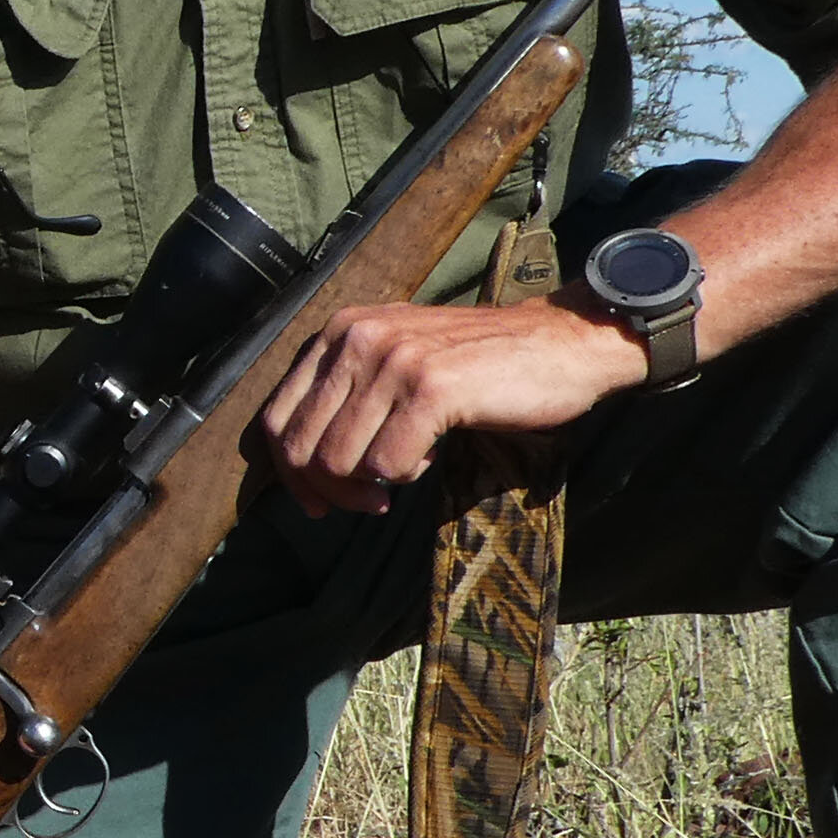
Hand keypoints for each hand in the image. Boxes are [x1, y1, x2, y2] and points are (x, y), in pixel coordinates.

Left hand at [249, 297, 650, 515]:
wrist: (559, 342)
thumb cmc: (478, 362)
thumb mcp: (397, 358)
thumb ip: (348, 391)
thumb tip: (301, 461)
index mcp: (340, 333)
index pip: (278, 419)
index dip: (290, 474)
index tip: (317, 502)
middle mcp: (357, 339)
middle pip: (300, 447)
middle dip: (327, 492)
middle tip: (366, 504)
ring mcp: (393, 362)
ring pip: (338, 461)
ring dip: (368, 487)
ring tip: (405, 474)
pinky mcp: (431, 389)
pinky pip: (387, 465)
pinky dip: (404, 476)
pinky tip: (429, 459)